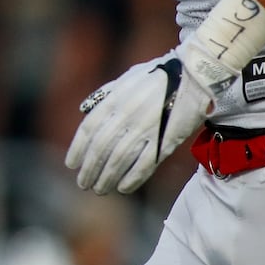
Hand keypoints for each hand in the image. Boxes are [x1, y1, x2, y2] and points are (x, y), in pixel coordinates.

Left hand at [64, 39, 217, 194]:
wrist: (194, 76)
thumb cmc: (158, 75)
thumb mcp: (126, 78)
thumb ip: (105, 94)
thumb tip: (84, 109)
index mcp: (114, 99)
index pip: (88, 129)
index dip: (77, 149)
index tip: (71, 164)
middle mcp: (126, 116)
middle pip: (101, 149)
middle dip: (90, 169)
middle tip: (83, 183)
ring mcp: (145, 129)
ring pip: (119, 161)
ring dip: (106, 178)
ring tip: (100, 189)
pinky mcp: (165, 141)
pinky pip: (144, 165)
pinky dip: (132, 179)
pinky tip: (123, 188)